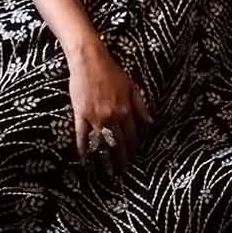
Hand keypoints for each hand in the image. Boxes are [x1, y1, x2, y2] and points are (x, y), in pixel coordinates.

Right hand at [67, 39, 152, 169]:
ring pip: (103, 142)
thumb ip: (141, 106)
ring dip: (105, 159)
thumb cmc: (111, 70)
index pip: (132, 134)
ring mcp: (96, 116)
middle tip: (122, 171)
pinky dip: (84, 148)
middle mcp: (112, 116)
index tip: (133, 157)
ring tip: (107, 172)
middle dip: (121, 158)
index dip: (133, 147)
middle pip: (119, 142)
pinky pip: (82, 135)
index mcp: (126, 110)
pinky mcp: (81, 114)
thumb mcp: (132, 86)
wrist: (90, 60)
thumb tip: (150, 122)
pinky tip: (85, 159)